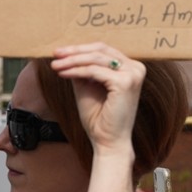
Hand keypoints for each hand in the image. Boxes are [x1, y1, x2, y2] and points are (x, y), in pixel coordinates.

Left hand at [50, 43, 141, 157]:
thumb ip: (82, 69)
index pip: (103, 50)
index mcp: (130, 68)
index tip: (59, 52)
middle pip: (101, 49)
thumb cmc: (100, 119)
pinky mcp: (125, 83)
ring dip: (72, 60)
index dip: (80, 48)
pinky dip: (76, 71)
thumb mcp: (88, 87)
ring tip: (56, 65)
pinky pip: (94, 71)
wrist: (108, 142)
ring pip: (96, 59)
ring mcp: (133, 75)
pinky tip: (63, 74)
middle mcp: (136, 69)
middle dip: (75, 51)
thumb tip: (66, 53)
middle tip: (55, 54)